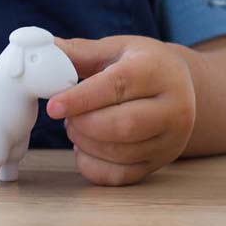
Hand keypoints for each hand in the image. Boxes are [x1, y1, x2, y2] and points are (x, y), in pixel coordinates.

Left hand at [45, 36, 196, 185]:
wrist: (182, 88)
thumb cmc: (142, 64)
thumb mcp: (116, 48)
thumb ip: (79, 52)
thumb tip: (42, 49)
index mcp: (158, 71)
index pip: (118, 86)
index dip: (82, 98)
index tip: (53, 106)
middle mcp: (173, 108)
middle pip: (123, 125)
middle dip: (83, 124)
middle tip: (66, 117)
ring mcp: (171, 140)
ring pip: (122, 153)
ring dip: (86, 144)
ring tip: (76, 127)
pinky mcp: (161, 163)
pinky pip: (122, 177)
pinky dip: (94, 166)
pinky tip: (85, 148)